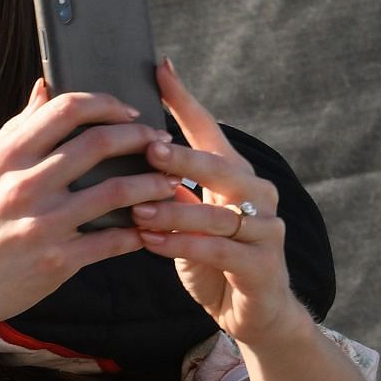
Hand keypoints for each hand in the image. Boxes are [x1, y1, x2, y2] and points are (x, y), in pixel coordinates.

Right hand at [0, 83, 177, 352]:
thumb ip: (14, 130)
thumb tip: (43, 88)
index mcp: (4, 157)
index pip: (65, 109)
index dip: (106, 103)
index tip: (128, 112)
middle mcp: (23, 186)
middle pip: (98, 143)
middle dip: (140, 137)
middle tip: (160, 142)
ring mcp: (41, 225)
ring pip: (116, 192)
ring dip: (152, 184)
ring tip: (169, 183)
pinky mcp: (55, 262)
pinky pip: (111, 241)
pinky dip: (137, 233)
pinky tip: (148, 227)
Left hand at [132, 61, 302, 345]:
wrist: (250, 312)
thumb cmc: (208, 256)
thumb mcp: (183, 214)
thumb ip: (162, 183)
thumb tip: (115, 145)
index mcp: (233, 172)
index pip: (208, 127)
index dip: (184, 99)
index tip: (158, 68)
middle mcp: (255, 192)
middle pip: (220, 165)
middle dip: (182, 157)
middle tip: (147, 149)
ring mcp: (265, 228)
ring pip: (219, 211)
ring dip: (176, 210)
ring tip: (139, 211)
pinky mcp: (264, 265)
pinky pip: (222, 250)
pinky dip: (185, 246)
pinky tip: (152, 242)